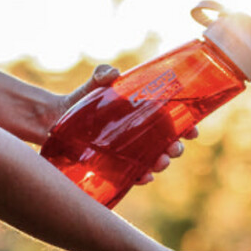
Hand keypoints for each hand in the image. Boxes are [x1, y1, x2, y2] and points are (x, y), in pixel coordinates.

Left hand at [46, 64, 194, 182]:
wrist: (57, 119)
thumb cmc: (83, 100)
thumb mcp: (94, 85)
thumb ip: (102, 75)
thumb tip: (112, 73)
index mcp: (146, 116)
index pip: (174, 123)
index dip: (187, 128)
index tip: (193, 131)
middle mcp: (143, 136)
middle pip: (168, 145)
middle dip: (175, 149)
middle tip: (174, 149)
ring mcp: (131, 152)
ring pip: (154, 161)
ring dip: (161, 164)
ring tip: (160, 163)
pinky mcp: (116, 166)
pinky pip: (134, 175)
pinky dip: (142, 177)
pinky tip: (145, 177)